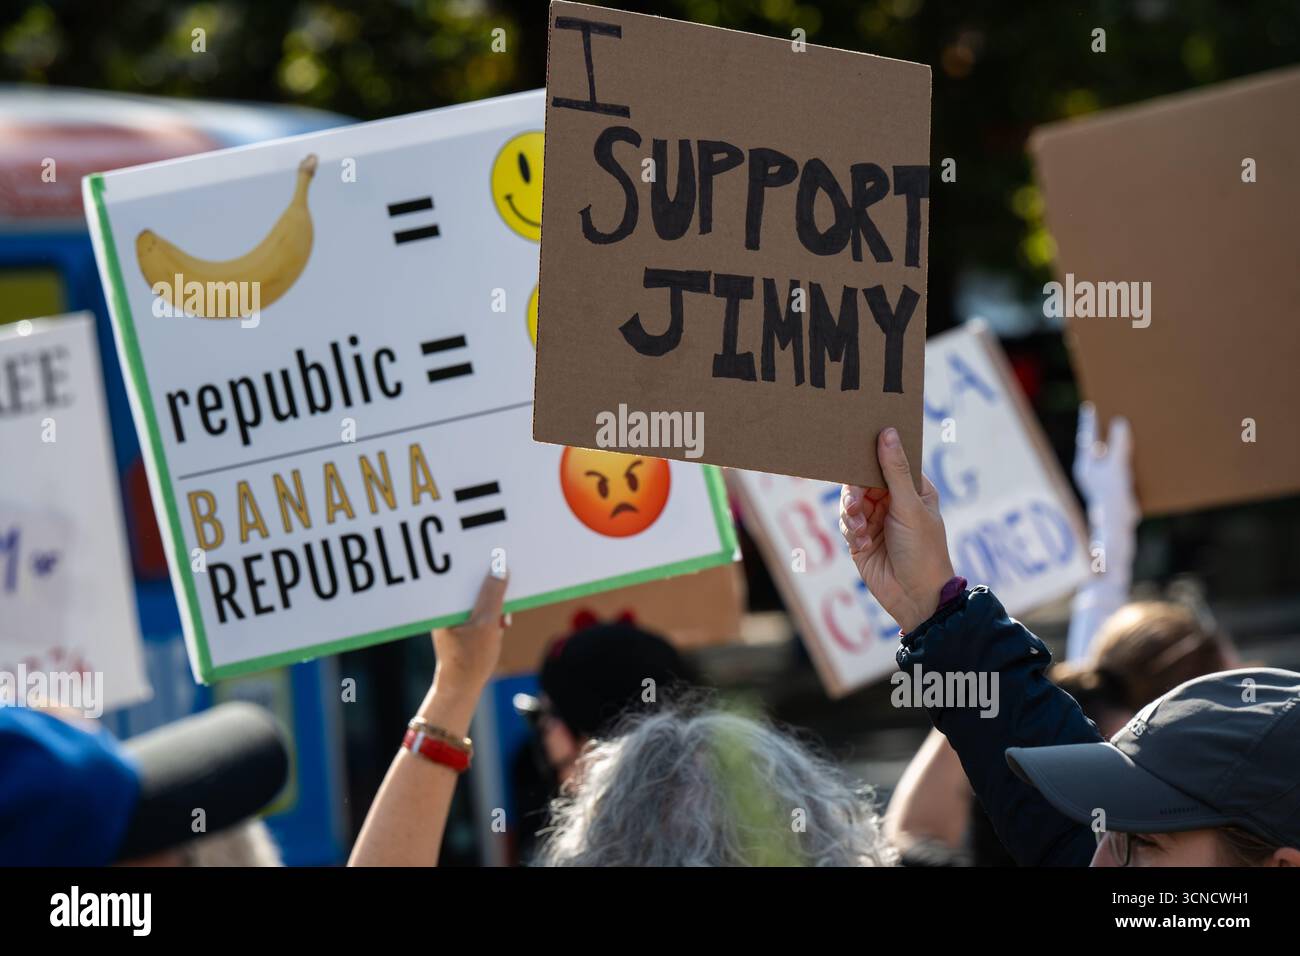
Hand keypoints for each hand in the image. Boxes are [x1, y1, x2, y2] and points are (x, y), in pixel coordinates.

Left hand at [431, 567, 508, 699]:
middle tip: (507, 587)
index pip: (460, 572)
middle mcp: (445, 604)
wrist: (462, 688)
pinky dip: (493, 612)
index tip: (497, 555)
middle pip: (471, 581)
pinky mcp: (463, 622)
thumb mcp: (487, 624)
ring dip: (495, 602)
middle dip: (492, 585)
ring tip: (502, 620)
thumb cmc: (470, 658)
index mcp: (443, 602)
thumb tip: (501, 568)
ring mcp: (454, 613)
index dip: (479, 563)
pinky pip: (481, 607)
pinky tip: (501, 624)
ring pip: (479, 594)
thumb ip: (494, 595)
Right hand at [839, 428, 954, 632]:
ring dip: (852, 514)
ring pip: (850, 502)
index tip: (855, 447)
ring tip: (860, 529)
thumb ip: (894, 470)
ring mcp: (876, 520)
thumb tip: (887, 432)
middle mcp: (893, 501)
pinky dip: (852, 531)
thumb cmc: (923, 550)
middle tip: (856, 504)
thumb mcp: (909, 506)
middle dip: (856, 492)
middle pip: (862, 481)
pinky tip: (863, 543)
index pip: (887, 462)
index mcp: (912, 489)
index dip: (871, 455)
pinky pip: (847, 524)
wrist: (915, 597)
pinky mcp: (860, 540)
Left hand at [1072, 403, 1136, 530]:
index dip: (1091, 420)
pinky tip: (1144, 450)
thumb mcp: (1116, 467)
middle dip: (1108, 429)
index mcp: (1085, 464)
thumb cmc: (1112, 498)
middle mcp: (1092, 470)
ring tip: (1132, 425)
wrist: (1119, 528)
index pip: (1087, 437)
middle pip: (1100, 444)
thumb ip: (1119, 444)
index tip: (1092, 404)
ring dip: (1122, 442)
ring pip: (1113, 455)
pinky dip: (1131, 457)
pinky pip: (1123, 466)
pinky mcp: (1116, 486)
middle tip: (1115, 409)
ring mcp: (1104, 479)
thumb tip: (1120, 422)